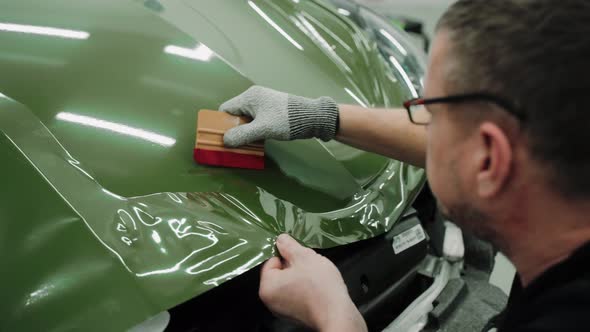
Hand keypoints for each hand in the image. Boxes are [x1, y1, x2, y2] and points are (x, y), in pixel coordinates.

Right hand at [219, 86, 338, 146]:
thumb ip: (242, 135)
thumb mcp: (262, 129)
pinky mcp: (271, 110)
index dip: (221, 123)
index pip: (226, 109)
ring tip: (247, 143)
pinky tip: (258, 139)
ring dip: (245, 131)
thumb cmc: (286, 120)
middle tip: (235, 143)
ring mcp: (264, 103)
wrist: (311, 117)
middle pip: (235, 114)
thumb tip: (225, 141)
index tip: (222, 137)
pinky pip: (255, 120)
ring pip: (246, 119)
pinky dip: (254, 130)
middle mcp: (254, 97)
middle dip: (233, 129)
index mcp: (249, 97)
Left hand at [259, 234, 366, 331]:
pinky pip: (297, 295)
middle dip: (295, 266)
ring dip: (302, 276)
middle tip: (311, 265)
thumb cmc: (319, 285)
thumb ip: (289, 246)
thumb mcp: (304, 257)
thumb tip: (280, 239)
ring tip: (316, 276)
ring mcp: (283, 310)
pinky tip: (318, 288)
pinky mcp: (296, 316)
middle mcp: (270, 301)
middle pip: (280, 273)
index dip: (287, 255)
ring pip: (290, 283)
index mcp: (267, 287)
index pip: (272, 261)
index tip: (301, 257)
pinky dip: (306, 289)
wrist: (337, 314)